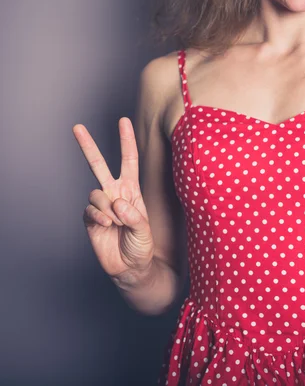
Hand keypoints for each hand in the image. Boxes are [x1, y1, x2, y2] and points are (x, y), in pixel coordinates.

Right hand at [73, 117, 153, 282]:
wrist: (129, 267)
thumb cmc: (141, 246)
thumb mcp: (145, 230)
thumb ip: (133, 216)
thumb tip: (116, 204)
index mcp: (131, 190)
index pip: (128, 161)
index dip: (127, 141)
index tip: (123, 120)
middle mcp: (114, 193)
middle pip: (99, 165)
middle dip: (88, 146)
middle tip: (77, 127)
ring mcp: (101, 206)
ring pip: (96, 192)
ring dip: (107, 208)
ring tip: (117, 223)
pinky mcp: (90, 219)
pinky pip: (90, 210)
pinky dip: (99, 217)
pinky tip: (107, 226)